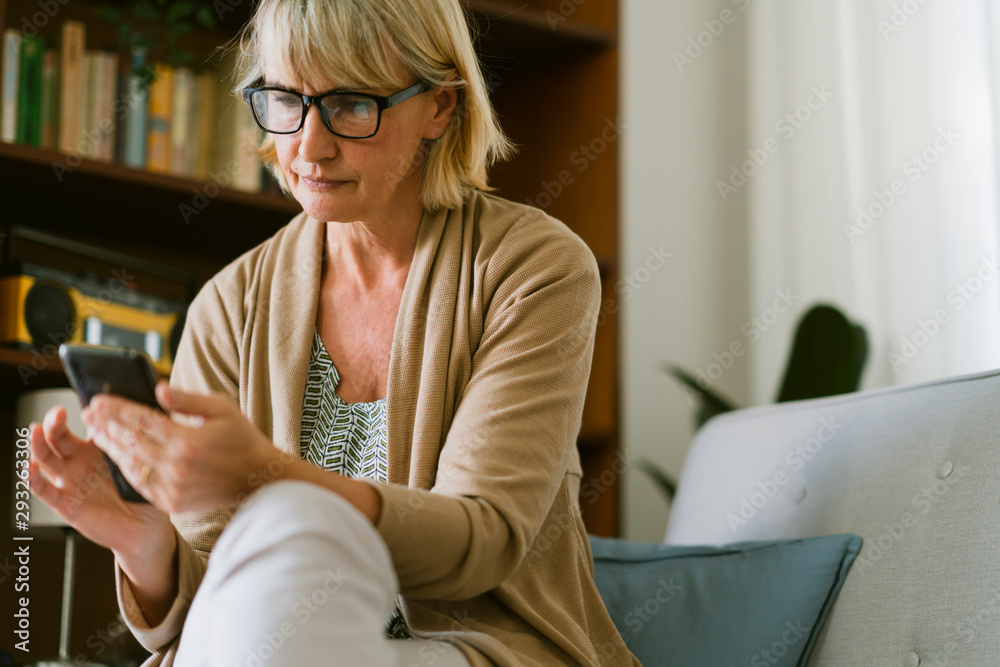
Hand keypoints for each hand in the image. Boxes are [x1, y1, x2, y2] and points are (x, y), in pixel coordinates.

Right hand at [28, 404, 173, 559]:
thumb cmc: (144, 494)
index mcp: (99, 448)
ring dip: (38, 444)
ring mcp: (70, 481)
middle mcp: (80, 462)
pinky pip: (45, 490)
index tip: (90, 404)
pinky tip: (31, 467)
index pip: (85, 425)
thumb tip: (134, 416)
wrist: (145, 527)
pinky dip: (34, 478)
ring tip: (36, 431)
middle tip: (57, 414)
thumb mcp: (141, 464)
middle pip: (59, 438)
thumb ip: (132, 443)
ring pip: (47, 459)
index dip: (85, 414)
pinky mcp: (65, 503)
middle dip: (54, 424)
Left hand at [82, 380, 285, 513]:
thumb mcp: (222, 408)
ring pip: (131, 465)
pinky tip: (119, 456)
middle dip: (106, 425)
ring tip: (97, 433)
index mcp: (188, 440)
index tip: (97, 399)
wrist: (257, 478)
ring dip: (112, 447)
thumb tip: (157, 389)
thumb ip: (187, 399)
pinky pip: (141, 484)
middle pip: (131, 442)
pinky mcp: (172, 502)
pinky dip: (127, 469)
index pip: (142, 420)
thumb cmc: (241, 438)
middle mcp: (177, 466)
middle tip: (89, 413)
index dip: (116, 409)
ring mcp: (173, 488)